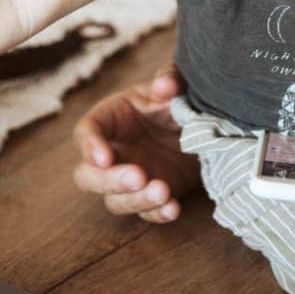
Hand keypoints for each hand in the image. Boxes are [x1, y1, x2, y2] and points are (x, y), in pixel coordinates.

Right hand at [71, 69, 199, 223]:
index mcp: (111, 118)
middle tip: (138, 176)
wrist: (208, 127)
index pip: (86, 132)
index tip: (105, 158)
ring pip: (114, 201)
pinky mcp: (150, 197)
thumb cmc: (180, 101)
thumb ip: (171, 79)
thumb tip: (164, 85)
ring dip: (135, 201)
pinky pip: (146, 214)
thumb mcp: (177, 85)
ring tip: (162, 191)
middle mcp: (114, 152)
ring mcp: (130, 178)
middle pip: (88, 176)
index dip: (90, 146)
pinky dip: (157, 214)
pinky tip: (173, 208)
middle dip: (108, 181)